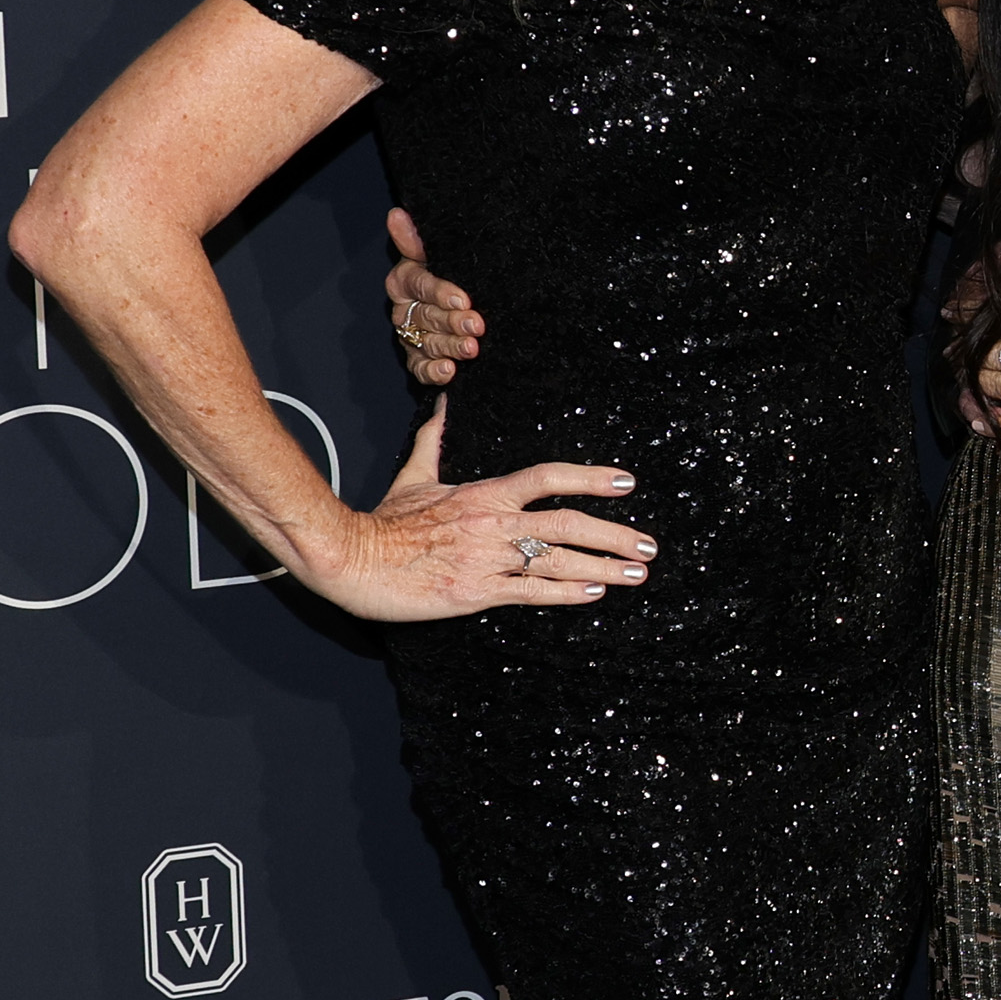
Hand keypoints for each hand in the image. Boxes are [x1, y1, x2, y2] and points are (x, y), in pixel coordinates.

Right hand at [298, 406, 654, 620]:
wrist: (352, 559)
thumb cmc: (384, 523)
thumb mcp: (413, 476)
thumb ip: (434, 442)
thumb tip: (442, 406)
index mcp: (484, 494)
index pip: (547, 477)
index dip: (591, 478)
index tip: (627, 483)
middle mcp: (492, 523)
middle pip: (566, 522)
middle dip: (615, 533)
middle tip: (649, 544)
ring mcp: (486, 559)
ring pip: (557, 560)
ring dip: (603, 567)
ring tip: (636, 572)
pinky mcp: (475, 592)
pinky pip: (531, 592)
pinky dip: (566, 593)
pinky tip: (595, 593)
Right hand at [384, 206, 480, 388]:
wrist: (464, 302)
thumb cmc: (448, 272)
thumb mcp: (436, 254)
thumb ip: (416, 239)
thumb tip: (397, 214)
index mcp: (405, 280)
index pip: (420, 285)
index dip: (441, 293)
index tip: (463, 299)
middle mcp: (405, 310)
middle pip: (427, 316)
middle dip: (453, 322)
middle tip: (476, 326)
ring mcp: (411, 337)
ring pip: (428, 343)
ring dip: (449, 346)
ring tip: (471, 348)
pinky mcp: (418, 360)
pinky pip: (421, 369)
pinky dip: (434, 372)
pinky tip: (449, 371)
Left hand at [964, 287, 1000, 432]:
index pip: (996, 311)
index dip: (969, 310)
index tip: (955, 311)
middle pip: (987, 348)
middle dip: (963, 349)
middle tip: (951, 350)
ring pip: (994, 385)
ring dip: (971, 385)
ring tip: (963, 384)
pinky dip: (995, 424)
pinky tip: (981, 421)